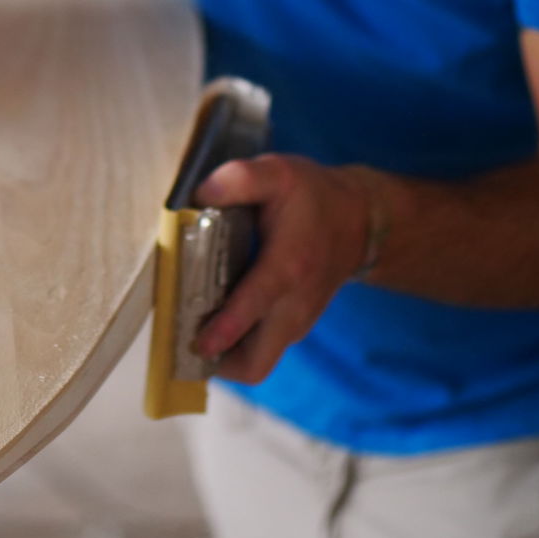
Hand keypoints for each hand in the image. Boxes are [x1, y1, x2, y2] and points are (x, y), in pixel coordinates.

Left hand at [189, 155, 372, 384]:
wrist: (359, 220)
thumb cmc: (313, 197)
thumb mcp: (278, 174)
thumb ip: (240, 179)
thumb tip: (200, 196)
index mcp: (288, 268)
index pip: (253, 307)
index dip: (223, 329)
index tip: (195, 342)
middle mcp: (293, 307)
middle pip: (255, 363)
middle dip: (215, 360)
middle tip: (179, 340)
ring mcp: (294, 324)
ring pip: (255, 363)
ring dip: (221, 356)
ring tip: (186, 329)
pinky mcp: (290, 328)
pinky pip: (258, 351)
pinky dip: (233, 347)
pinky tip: (208, 321)